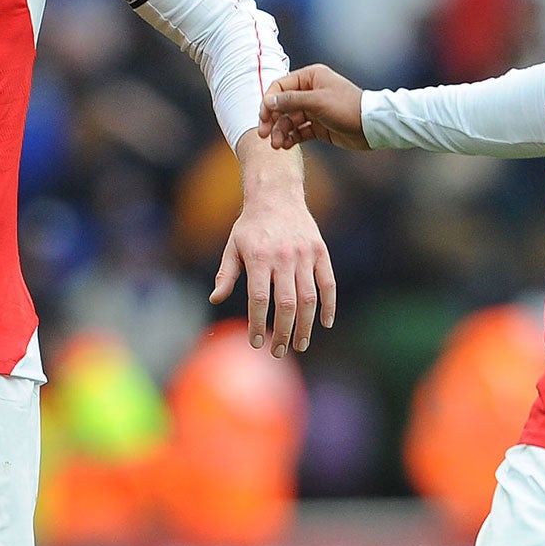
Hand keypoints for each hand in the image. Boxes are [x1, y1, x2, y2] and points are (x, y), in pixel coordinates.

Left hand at [211, 133, 336, 354]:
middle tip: (278, 351)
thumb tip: (215, 298)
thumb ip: (227, 274)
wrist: (277, 195)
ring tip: (300, 345)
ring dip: (305, 325)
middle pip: (285, 303)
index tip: (256, 342)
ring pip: (308, 298)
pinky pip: (328, 284)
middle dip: (282, 332)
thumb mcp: (233, 246)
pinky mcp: (320, 252)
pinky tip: (325, 323)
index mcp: (259, 257)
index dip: (258, 323)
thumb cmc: (251, 225)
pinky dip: (329, 305)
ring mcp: (305, 255)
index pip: (259, 298)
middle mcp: (283, 257)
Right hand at [260, 64, 368, 150]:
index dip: (269, 102)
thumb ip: (290, 101)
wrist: (370, 127)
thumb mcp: (317, 101)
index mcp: (310, 77)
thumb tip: (268, 101)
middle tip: (264, 135)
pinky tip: (286, 145)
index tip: (263, 118)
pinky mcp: (318, 126)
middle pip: (282, 105)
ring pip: (289, 120)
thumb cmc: (346, 107)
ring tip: (277, 145)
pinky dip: (291, 138)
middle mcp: (310, 91)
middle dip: (272, 121)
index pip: (280, 87)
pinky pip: (299, 131)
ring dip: (281, 132)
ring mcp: (314, 109)